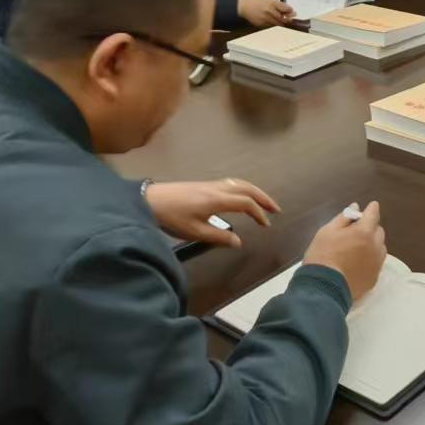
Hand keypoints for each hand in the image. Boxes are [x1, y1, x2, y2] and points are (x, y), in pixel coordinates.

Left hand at [144, 178, 278, 249]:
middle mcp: (217, 188)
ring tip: (263, 202)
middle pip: (246, 188)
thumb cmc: (172, 218)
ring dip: (254, 191)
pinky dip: (242, 188)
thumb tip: (238, 242)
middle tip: (275, 209)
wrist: (149, 200)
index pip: (245, 203)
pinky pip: (230, 183)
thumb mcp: (195, 232)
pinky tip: (240, 195)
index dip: (258, 213)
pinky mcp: (203, 185)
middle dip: (263, 198)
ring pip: (238, 183)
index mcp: (217, 200)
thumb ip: (218, 236)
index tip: (265, 225)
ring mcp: (209, 184)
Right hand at [236, 0, 295, 27]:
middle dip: (288, 19)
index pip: (285, 8)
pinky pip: (271, 27)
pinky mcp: (262, 25)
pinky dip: (274, 25)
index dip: (291, 11)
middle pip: (283, 19)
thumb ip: (278, 4)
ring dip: (282, 23)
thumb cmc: (256, 1)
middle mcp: (269, 12)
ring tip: (282, 20)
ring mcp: (265, 19)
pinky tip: (273, 21)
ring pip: (278, 24)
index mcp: (271, 3)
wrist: (244, 6)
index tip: (293, 12)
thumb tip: (288, 10)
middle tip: (291, 18)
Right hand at [302, 202, 386, 301]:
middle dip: (370, 227)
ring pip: (380, 247)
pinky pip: (376, 263)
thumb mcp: (327, 231)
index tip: (369, 207)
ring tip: (357, 249)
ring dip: (372, 244)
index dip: (371, 209)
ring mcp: (377, 263)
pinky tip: (358, 263)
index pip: (373, 214)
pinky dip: (370, 259)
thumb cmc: (322, 255)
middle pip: (378, 231)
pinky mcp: (374, 278)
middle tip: (356, 231)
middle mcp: (375, 246)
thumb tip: (355, 207)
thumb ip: (343, 218)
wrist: (323, 287)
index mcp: (364, 232)